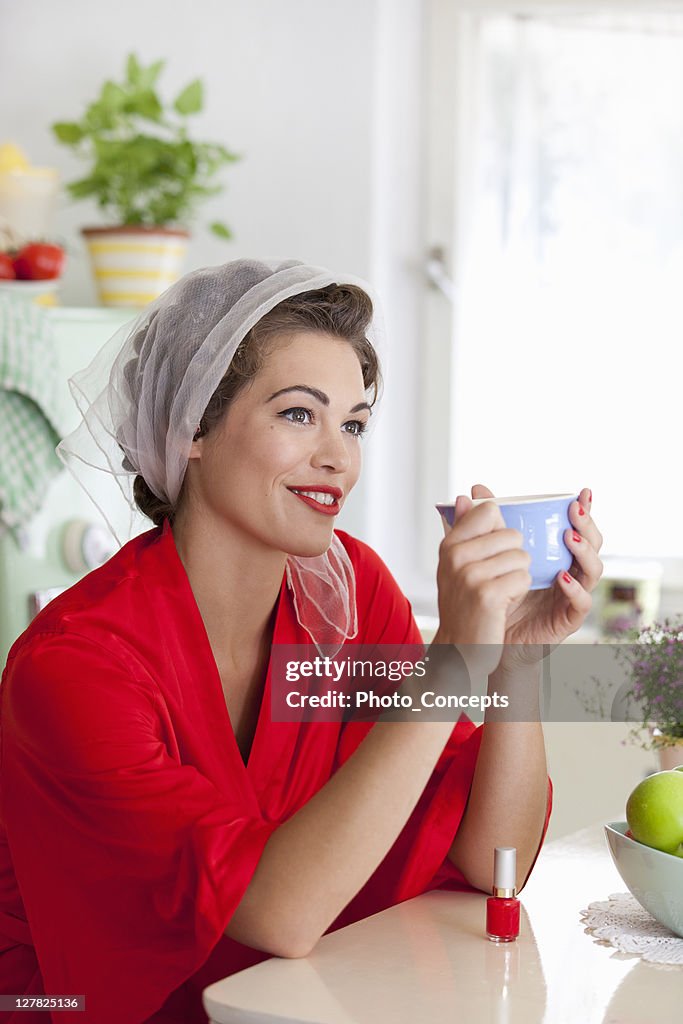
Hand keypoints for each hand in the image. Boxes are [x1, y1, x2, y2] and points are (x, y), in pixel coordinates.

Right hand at [434, 494, 531, 680]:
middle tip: (494, 580)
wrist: (458, 650)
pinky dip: (519, 593)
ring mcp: (470, 574)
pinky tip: (502, 604)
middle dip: (514, 558)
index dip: (501, 530)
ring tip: (498, 593)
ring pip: (522, 557)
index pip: (489, 511)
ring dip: (518, 577)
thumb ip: (465, 529)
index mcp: (450, 544)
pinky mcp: (487, 594)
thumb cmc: (463, 606)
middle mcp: (456, 555)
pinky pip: (524, 578)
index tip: (493, 553)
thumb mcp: (458, 565)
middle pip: (512, 534)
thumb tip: (465, 496)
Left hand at [468, 485, 602, 670]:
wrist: (489, 637)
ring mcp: (571, 595)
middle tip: (574, 511)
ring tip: (569, 538)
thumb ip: (485, 524)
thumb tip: (474, 491)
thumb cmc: (495, 595)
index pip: (576, 529)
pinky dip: (575, 589)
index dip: (584, 511)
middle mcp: (570, 572)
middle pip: (593, 546)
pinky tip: (561, 577)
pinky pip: (581, 603)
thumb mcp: (488, 556)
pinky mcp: (568, 619)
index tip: (581, 493)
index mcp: (556, 556)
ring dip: (584, 552)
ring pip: (593, 571)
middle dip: (588, 526)